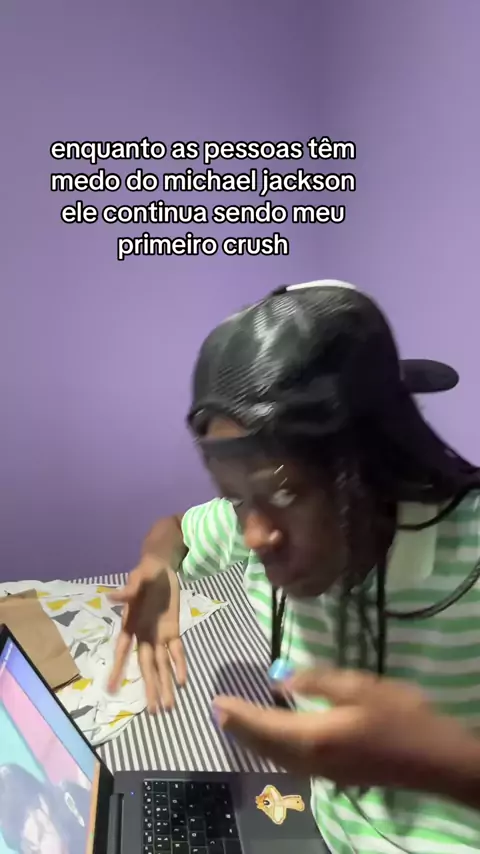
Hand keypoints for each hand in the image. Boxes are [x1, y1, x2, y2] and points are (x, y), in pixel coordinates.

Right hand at [107, 556, 186, 712]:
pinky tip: (182, 682)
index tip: (111, 689)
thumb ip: (128, 589)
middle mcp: (144, 635)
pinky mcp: (173, 630)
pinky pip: (177, 650)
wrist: (161, 567)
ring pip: (162, 664)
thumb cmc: (146, 573)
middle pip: (147, 665)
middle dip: (151, 687)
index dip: (118, 668)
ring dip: (166, 684)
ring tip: (168, 707)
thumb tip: (112, 597)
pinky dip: (180, 665)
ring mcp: (159, 635)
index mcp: (131, 624)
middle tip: (154, 711)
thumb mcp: (138, 578)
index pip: (123, 650)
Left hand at [212, 668, 474, 792]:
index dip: (239, 714)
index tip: (217, 702)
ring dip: (253, 741)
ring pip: (276, 758)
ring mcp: (324, 773)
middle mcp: (312, 760)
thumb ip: (317, 682)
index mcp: (315, 736)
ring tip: (237, 724)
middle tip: (219, 712)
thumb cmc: (400, 715)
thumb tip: (282, 680)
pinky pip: (290, 763)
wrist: (435, 758)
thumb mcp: (360, 686)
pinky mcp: (336, 776)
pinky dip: (272, 749)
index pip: (265, 725)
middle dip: (240, 729)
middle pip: (265, 746)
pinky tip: (273, 738)